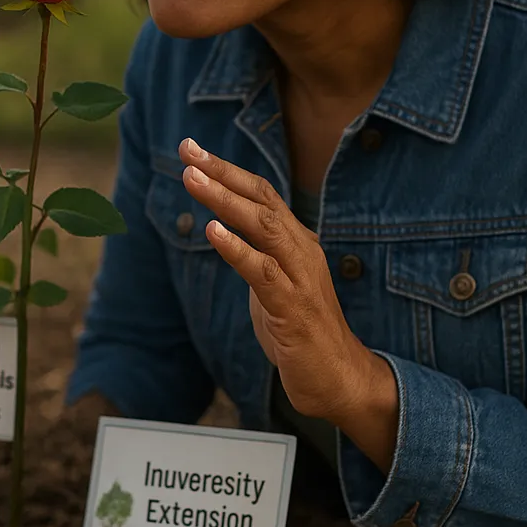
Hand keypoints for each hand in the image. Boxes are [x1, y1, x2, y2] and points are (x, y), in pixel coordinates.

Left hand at [177, 137, 395, 438]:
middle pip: (260, 199)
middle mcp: (301, 250)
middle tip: (187, 149)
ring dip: (225, 200)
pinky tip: (214, 231)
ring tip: (193, 179)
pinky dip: (238, 249)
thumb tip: (224, 231)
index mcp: (295, 242)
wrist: (339, 378)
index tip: (192, 148)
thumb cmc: (302, 331)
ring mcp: (299, 276)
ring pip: (263, 227)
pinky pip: (264, 271)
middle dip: (222, 172)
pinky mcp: (293, 307)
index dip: (226, 169)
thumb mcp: (273, 282)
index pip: (260, 194)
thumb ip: (256, 254)